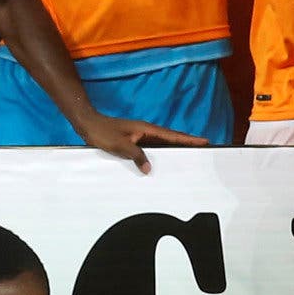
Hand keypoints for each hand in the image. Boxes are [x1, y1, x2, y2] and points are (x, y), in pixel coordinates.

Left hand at [76, 113, 209, 172]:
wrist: (88, 125)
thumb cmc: (103, 132)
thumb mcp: (121, 145)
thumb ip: (137, 156)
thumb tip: (149, 169)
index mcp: (147, 129)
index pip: (173, 136)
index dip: (189, 139)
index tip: (205, 141)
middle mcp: (147, 132)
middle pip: (172, 138)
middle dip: (187, 143)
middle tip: (203, 149)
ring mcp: (141, 136)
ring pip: (162, 144)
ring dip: (175, 148)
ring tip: (189, 156)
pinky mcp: (135, 141)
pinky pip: (152, 148)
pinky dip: (161, 153)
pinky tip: (163, 160)